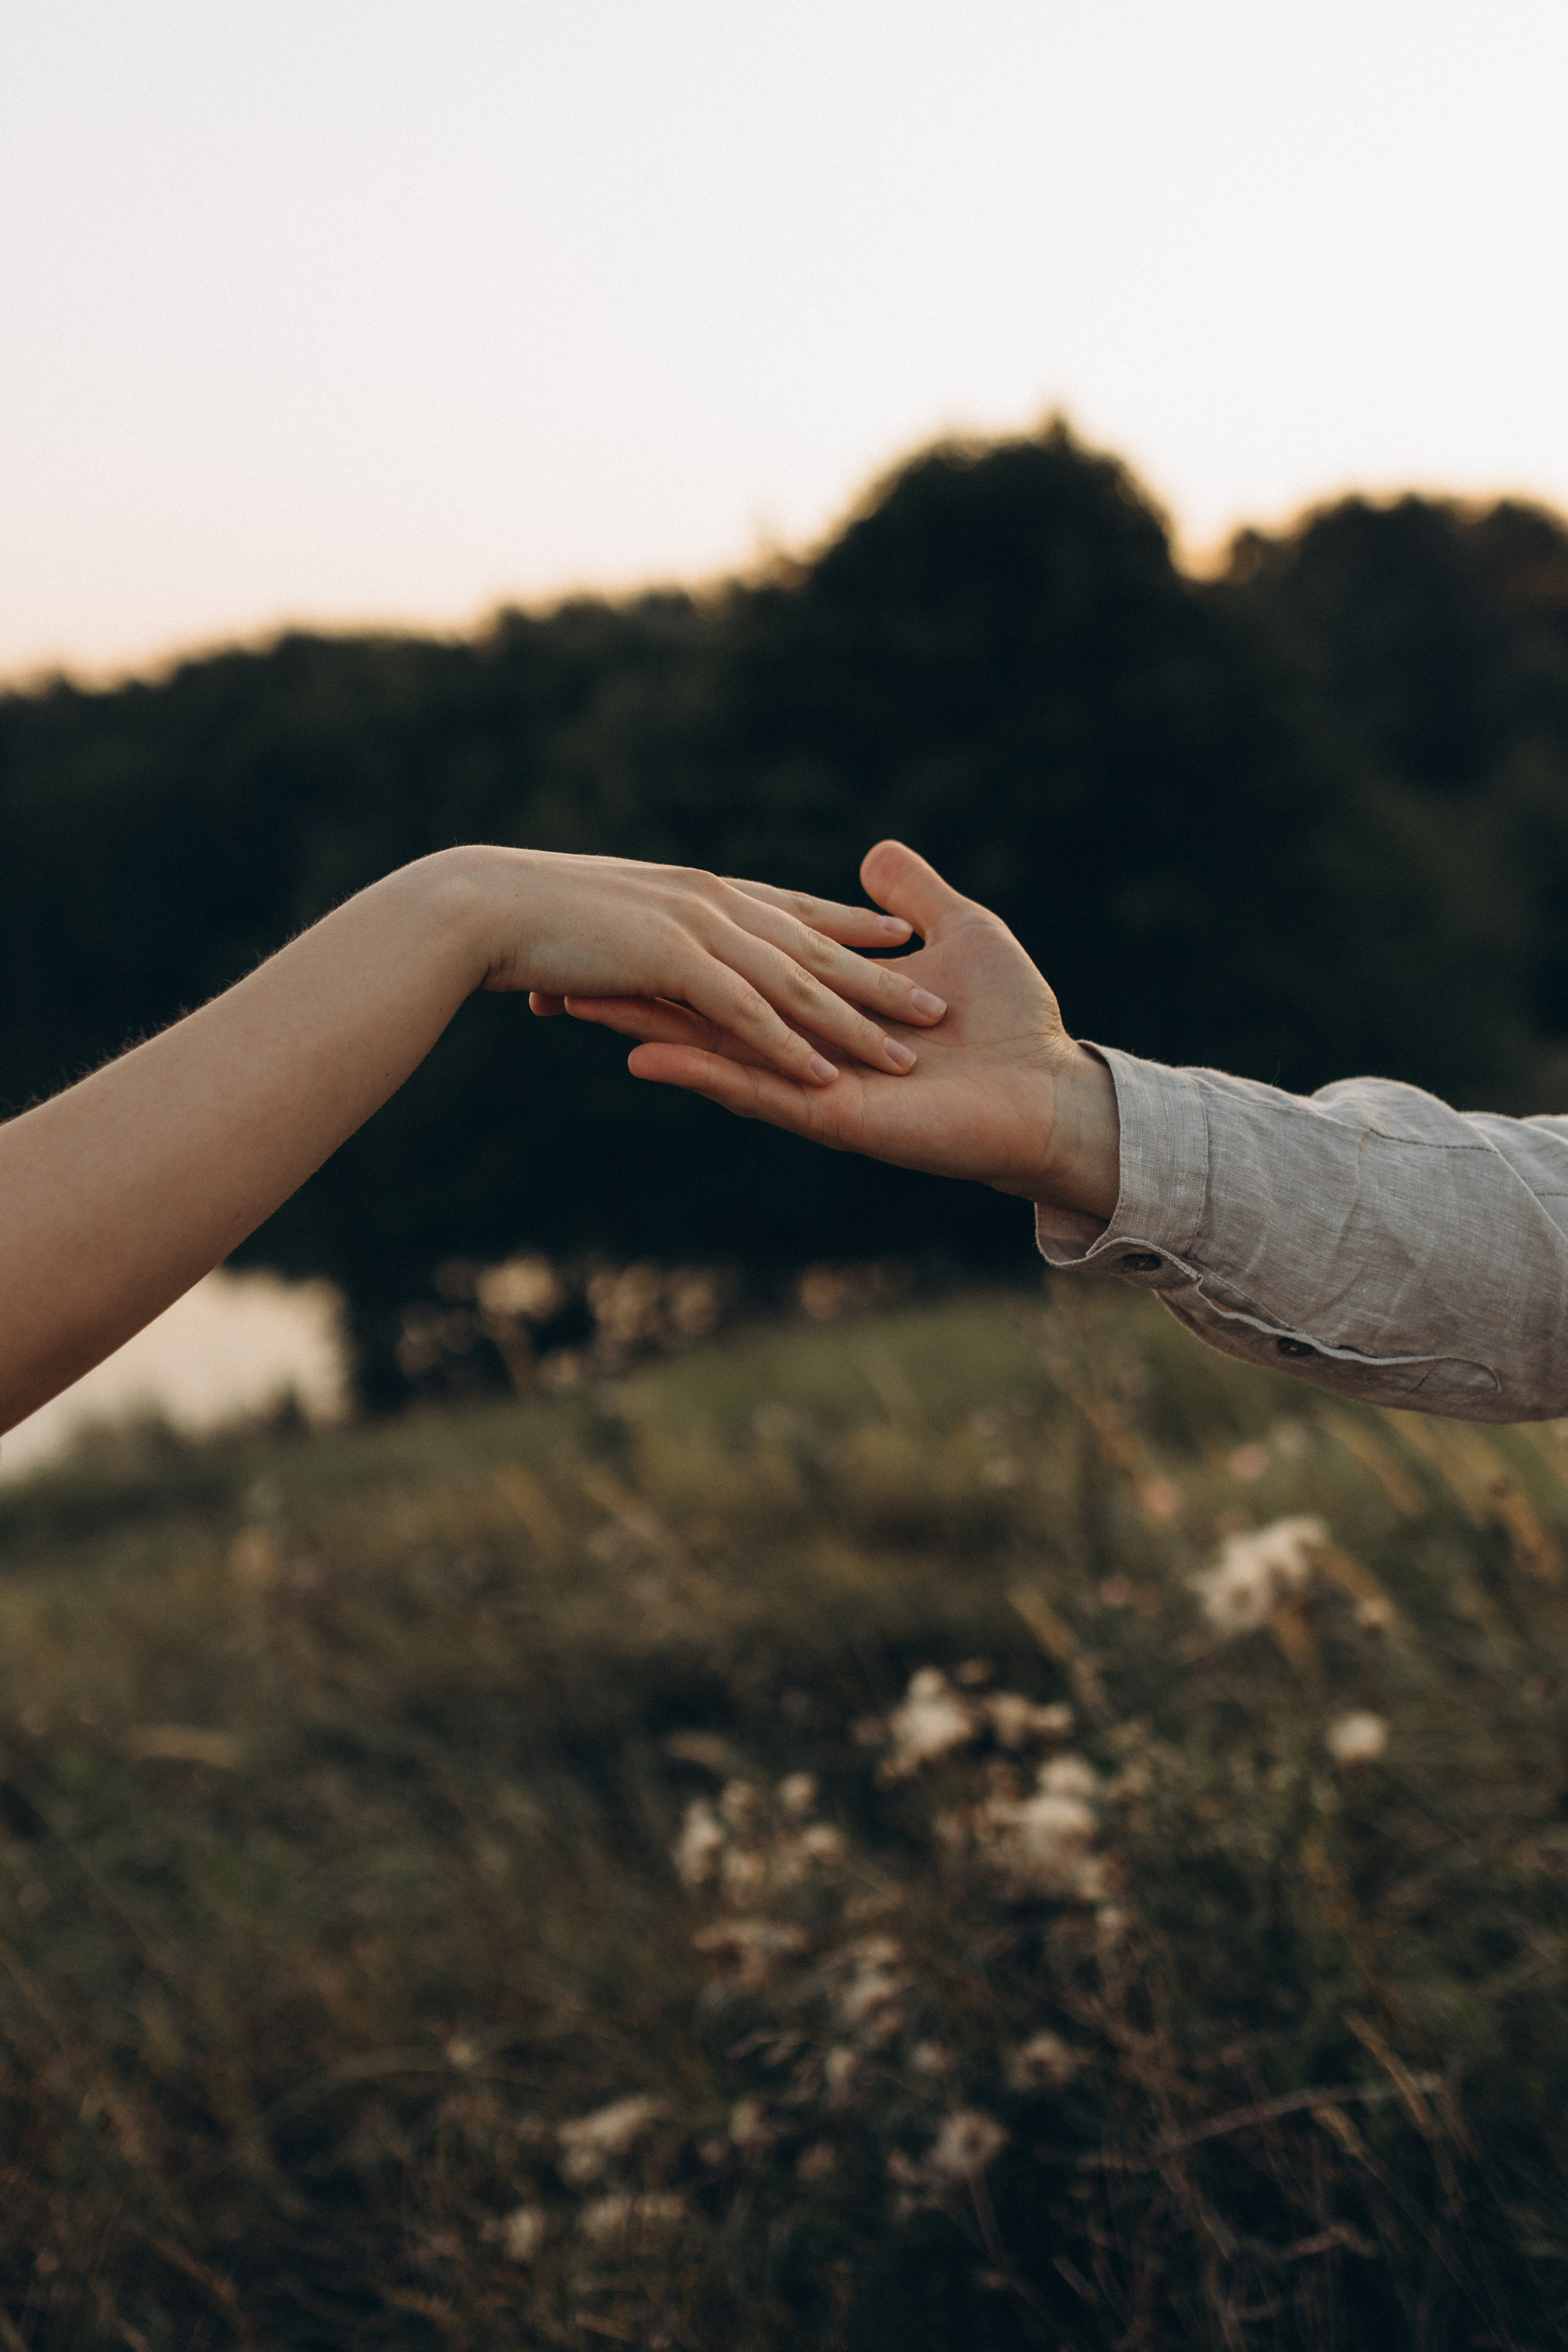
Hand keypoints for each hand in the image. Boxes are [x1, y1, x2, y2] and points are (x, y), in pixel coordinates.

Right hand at [454, 846, 947, 1087]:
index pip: (793, 910)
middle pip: (814, 946)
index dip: (849, 922)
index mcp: (699, 892)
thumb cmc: (528, 910)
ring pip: (794, 981)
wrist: (478, 904)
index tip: (903, 931)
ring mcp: (694, 931)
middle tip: (942, 1003)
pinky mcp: (670, 963)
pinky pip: (745, 1011)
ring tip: (910, 1051)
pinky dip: (788, 1042)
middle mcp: (710, 904)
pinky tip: (828, 1074)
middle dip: (880, 975)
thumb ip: (652, 927)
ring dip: (853, 1019)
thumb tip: (662, 946)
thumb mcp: (610, 914)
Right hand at [550, 841, 1120, 1217]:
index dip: (667, 929)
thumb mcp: (970, 932)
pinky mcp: (824, 1104)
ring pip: (717, 1029)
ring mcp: (814, 1065)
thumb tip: (877, 861)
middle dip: (640, 977)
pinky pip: (757, 1079)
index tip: (604, 908)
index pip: (751, 947)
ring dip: (646, 1021)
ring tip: (578, 1010)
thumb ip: (919, 894)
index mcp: (830, 991)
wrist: (1066, 1109)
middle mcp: (816, 1027)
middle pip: (710, 984)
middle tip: (569, 961)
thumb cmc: (1026, 1018)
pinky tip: (646, 1061)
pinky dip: (706, 1066)